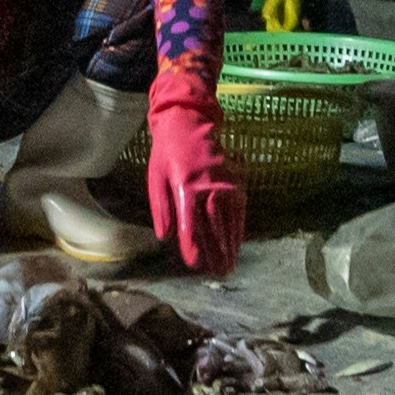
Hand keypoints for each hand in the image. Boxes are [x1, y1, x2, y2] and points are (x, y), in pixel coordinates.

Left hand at [141, 84, 248, 272]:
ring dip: (230, 245)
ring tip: (230, 265)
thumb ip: (160, 208)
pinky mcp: (235, 181)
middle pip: (213, 226)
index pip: (190, 223)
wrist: (191, 122)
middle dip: (216, 252)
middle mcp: (208, 187)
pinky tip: (238, 243)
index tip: (194, 264)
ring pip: (229, 220)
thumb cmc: (167, 152)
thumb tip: (164, 236)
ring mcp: (225, 184)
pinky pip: (239, 209)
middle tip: (219, 273)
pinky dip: (238, 228)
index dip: (192, 245)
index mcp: (185, 186)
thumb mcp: (155, 176)